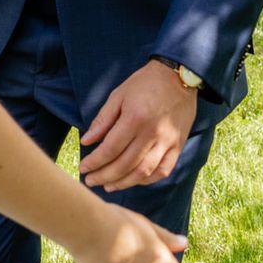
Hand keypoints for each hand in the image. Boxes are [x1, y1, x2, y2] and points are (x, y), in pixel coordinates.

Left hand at [78, 59, 196, 190]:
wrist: (179, 76)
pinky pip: (163, 170)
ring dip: (124, 183)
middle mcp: (152, 133)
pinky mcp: (178, 145)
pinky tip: (133, 180)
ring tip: (108, 186)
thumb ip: (103, 120)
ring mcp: (167, 141)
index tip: (83, 168)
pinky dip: (147, 179)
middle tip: (91, 181)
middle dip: (104, 176)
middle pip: (125, 164)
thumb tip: (86, 142)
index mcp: (135, 118)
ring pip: (143, 172)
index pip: (110, 149)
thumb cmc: (145, 83)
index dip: (94, 162)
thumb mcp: (118, 95)